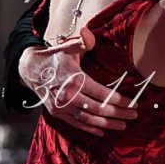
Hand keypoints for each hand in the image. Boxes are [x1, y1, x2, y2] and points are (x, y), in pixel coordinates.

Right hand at [18, 27, 137, 136]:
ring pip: (89, 120)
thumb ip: (83, 42)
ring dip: (108, 124)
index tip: (133, 104)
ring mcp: (62, 107)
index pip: (103, 94)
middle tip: (134, 115)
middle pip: (99, 109)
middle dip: (119, 114)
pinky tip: (102, 130)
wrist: (31, 69)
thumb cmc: (55, 57)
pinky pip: (76, 124)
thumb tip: (89, 33)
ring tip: (123, 124)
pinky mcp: (57, 113)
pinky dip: (90, 128)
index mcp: (75, 79)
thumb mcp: (69, 47)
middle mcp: (68, 96)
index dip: (120, 101)